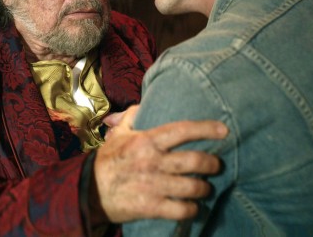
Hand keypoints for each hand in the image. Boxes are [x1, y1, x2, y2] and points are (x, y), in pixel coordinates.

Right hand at [90, 105, 227, 223]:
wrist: (89, 192)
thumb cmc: (108, 161)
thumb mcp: (118, 135)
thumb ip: (132, 117)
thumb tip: (143, 104)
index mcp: (146, 141)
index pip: (182, 130)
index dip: (206, 128)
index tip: (224, 130)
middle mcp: (153, 161)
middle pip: (194, 161)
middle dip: (212, 164)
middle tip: (216, 165)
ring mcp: (153, 185)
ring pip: (192, 186)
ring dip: (204, 188)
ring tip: (206, 188)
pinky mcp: (151, 207)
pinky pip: (182, 209)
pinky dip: (192, 208)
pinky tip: (193, 206)